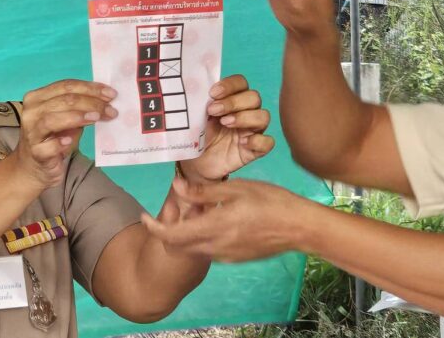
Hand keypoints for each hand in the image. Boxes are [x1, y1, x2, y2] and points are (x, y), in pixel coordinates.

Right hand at [13, 79, 117, 188]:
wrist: (36, 166)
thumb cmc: (54, 138)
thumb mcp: (67, 118)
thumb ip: (81, 107)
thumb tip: (106, 100)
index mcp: (38, 97)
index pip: (66, 86)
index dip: (90, 88)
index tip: (111, 94)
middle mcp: (31, 112)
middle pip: (63, 100)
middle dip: (91, 103)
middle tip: (111, 109)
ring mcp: (31, 133)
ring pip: (52, 119)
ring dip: (78, 117)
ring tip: (97, 118)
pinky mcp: (36, 153)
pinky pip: (48, 146)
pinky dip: (60, 143)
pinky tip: (70, 141)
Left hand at [142, 178, 306, 261]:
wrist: (298, 227)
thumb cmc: (271, 201)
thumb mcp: (236, 189)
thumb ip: (203, 191)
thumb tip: (176, 185)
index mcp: (215, 227)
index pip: (172, 235)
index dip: (154, 227)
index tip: (144, 218)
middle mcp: (216, 247)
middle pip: (178, 247)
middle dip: (166, 232)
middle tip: (170, 210)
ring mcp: (225, 256)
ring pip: (192, 249)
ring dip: (185, 235)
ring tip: (195, 210)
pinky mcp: (234, 259)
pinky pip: (208, 251)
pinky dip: (200, 238)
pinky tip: (213, 220)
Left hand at [179, 74, 273, 182]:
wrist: (194, 163)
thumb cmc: (196, 136)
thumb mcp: (194, 116)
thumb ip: (200, 102)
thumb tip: (198, 88)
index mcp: (232, 99)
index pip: (241, 83)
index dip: (230, 85)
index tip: (212, 93)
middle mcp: (245, 112)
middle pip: (254, 97)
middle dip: (233, 102)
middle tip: (213, 111)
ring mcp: (251, 131)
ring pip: (264, 116)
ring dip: (244, 117)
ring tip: (225, 123)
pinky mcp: (254, 151)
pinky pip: (268, 142)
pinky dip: (258, 140)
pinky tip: (242, 143)